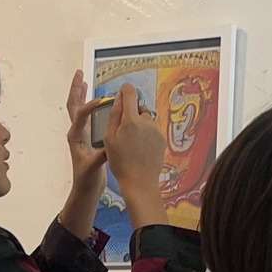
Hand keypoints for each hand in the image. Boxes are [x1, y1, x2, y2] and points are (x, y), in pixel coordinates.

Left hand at [65, 70, 109, 191]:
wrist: (85, 188)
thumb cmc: (87, 179)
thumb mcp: (94, 168)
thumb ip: (101, 155)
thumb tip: (110, 144)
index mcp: (75, 137)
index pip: (80, 115)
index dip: (90, 105)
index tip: (102, 99)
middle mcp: (76, 132)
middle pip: (73, 105)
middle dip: (75, 89)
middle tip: (79, 73)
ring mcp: (81, 133)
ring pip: (78, 108)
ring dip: (80, 93)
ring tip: (83, 79)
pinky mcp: (88, 136)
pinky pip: (88, 115)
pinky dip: (91, 104)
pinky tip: (98, 99)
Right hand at [103, 82, 166, 203]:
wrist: (139, 181)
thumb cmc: (120, 161)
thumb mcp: (109, 138)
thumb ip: (113, 115)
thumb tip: (118, 97)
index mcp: (131, 120)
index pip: (130, 93)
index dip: (125, 90)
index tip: (122, 92)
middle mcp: (146, 121)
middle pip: (138, 107)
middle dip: (131, 113)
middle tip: (123, 130)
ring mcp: (156, 130)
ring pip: (146, 118)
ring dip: (140, 124)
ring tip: (132, 141)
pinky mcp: (162, 138)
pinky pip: (152, 129)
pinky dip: (146, 133)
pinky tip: (141, 147)